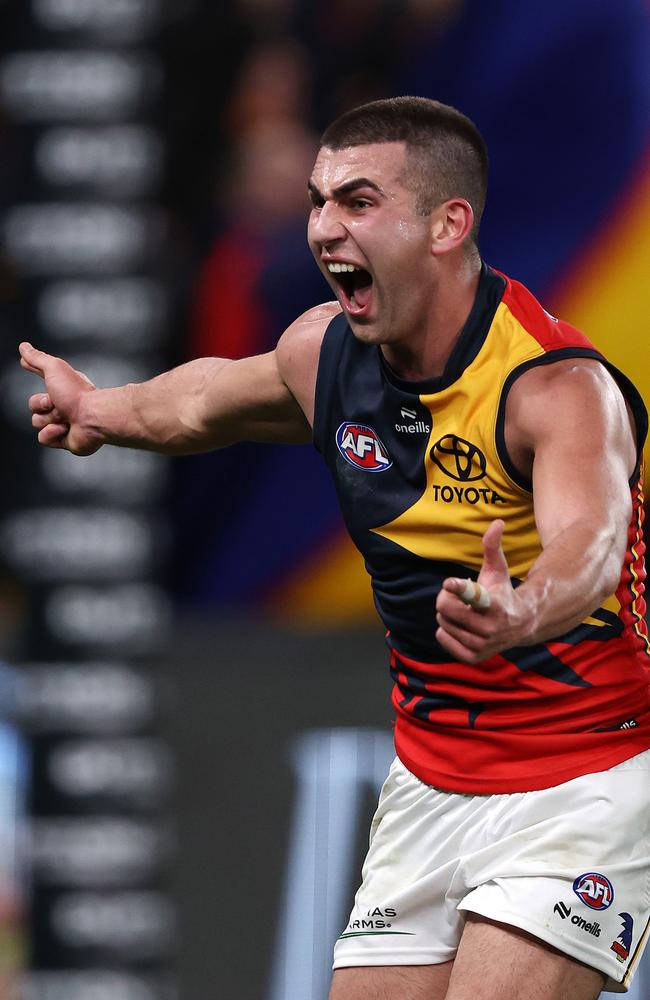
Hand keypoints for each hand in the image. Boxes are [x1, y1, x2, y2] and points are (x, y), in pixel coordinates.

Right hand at [19, 342, 100, 454]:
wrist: (92, 417)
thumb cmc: (77, 393)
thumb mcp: (54, 369)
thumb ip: (37, 358)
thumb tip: (24, 347)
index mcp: (63, 387)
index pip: (42, 376)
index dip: (34, 369)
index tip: (25, 363)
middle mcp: (64, 404)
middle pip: (34, 405)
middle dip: (41, 405)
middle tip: (57, 403)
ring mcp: (64, 423)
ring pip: (37, 423)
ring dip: (49, 419)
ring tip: (66, 417)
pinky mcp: (65, 440)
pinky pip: (43, 438)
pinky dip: (51, 433)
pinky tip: (64, 429)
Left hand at [435, 520, 526, 661]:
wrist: (521, 625)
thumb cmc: (502, 592)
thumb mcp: (497, 569)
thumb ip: (493, 546)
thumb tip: (496, 521)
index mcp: (494, 604)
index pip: (471, 595)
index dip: (459, 588)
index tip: (449, 583)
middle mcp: (490, 628)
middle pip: (443, 607)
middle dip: (446, 598)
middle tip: (457, 597)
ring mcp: (482, 645)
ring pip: (442, 623)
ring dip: (449, 615)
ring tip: (466, 613)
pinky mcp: (475, 657)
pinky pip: (442, 638)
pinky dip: (446, 631)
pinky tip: (461, 626)